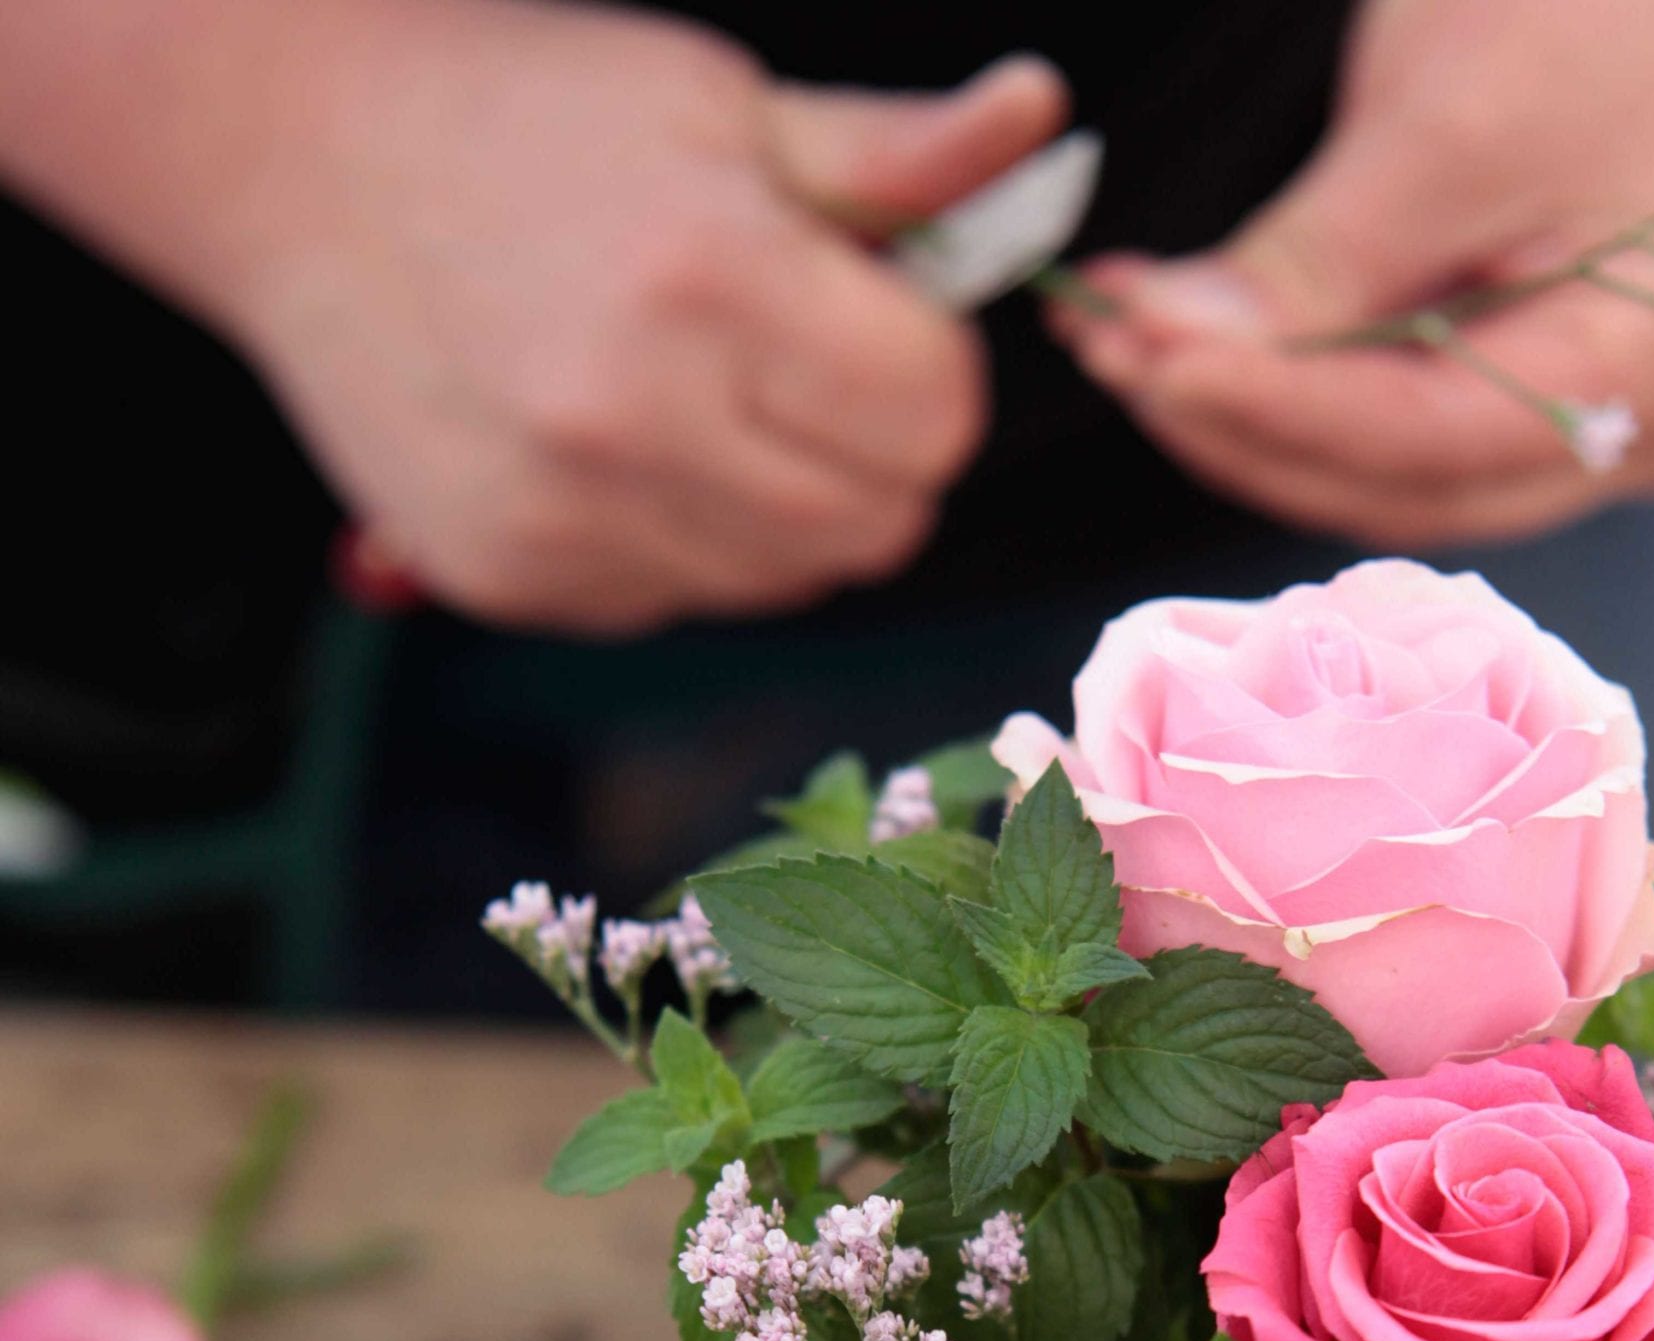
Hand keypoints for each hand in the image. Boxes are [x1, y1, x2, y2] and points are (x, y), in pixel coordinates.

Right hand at [216, 2, 1064, 630]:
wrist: (296, 161)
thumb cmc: (530, 115)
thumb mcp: (724, 104)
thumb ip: (893, 154)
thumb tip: (1038, 114)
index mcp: (710, 280)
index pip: (934, 416)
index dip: (935, 370)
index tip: (884, 324)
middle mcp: (631, 420)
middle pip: (879, 524)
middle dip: (881, 451)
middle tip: (809, 370)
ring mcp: (559, 516)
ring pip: (787, 579)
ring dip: (790, 508)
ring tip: (710, 403)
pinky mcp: (503, 577)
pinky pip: (676, 603)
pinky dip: (685, 545)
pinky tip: (621, 451)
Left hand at [1054, 0, 1653, 547]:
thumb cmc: (1589, 2)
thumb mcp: (1446, 127)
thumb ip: (1315, 263)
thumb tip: (1168, 347)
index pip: (1439, 440)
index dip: (1286, 413)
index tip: (1159, 369)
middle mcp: (1637, 432)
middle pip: (1400, 481)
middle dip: (1244, 424)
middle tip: (1121, 356)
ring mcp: (1577, 423)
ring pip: (1369, 467)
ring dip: (1237, 413)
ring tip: (1123, 340)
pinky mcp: (1506, 394)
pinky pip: (1372, 420)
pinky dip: (1271, 383)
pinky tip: (1173, 336)